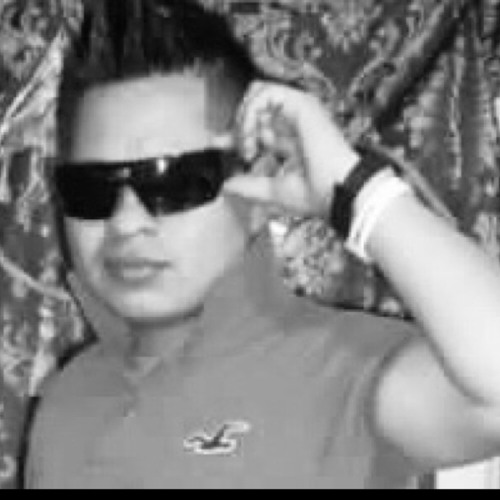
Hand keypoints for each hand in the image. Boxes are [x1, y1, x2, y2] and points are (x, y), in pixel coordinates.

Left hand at [220, 81, 359, 217]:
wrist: (338, 191)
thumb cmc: (318, 195)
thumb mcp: (273, 192)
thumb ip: (248, 186)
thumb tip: (226, 185)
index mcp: (290, 144)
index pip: (257, 129)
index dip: (235, 133)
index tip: (217, 143)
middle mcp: (293, 125)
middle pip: (254, 108)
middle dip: (237, 126)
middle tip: (240, 148)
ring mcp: (297, 112)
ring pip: (257, 94)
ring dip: (244, 119)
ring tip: (247, 144)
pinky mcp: (300, 103)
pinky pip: (264, 94)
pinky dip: (250, 113)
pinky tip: (252, 135)